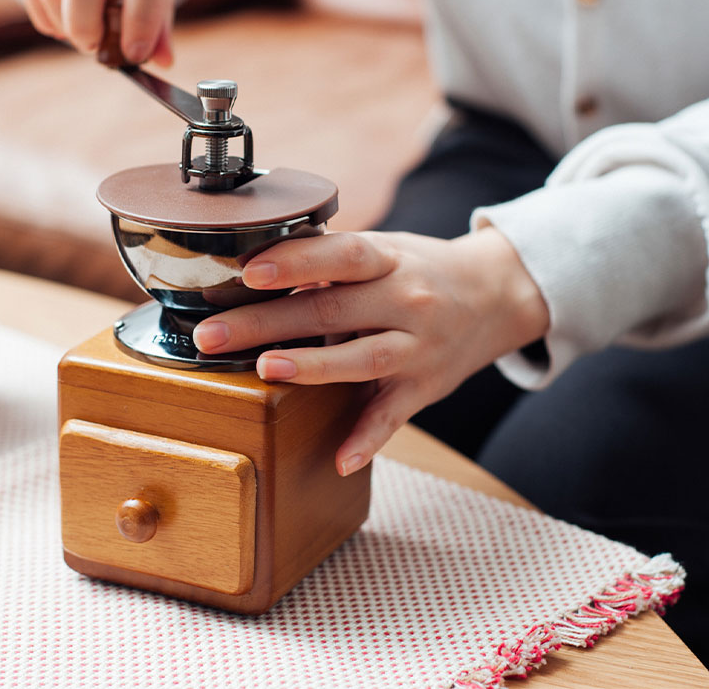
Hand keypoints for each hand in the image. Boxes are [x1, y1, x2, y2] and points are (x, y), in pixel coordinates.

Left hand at [193, 227, 548, 475]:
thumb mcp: (386, 249)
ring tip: (265, 370)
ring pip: (363, 360)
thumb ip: (332, 261)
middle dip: (266, 322)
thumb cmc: (421, 268)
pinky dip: (368, 439)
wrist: (497, 294)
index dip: (296, 263)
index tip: (249, 271)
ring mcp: (419, 347)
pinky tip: (340, 460)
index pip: (341, 256)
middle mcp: (407, 300)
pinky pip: (395, 417)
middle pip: (331, 312)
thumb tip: (258, 266)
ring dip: (313, 368)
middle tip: (211, 334)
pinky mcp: (425, 387)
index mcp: (390, 259)